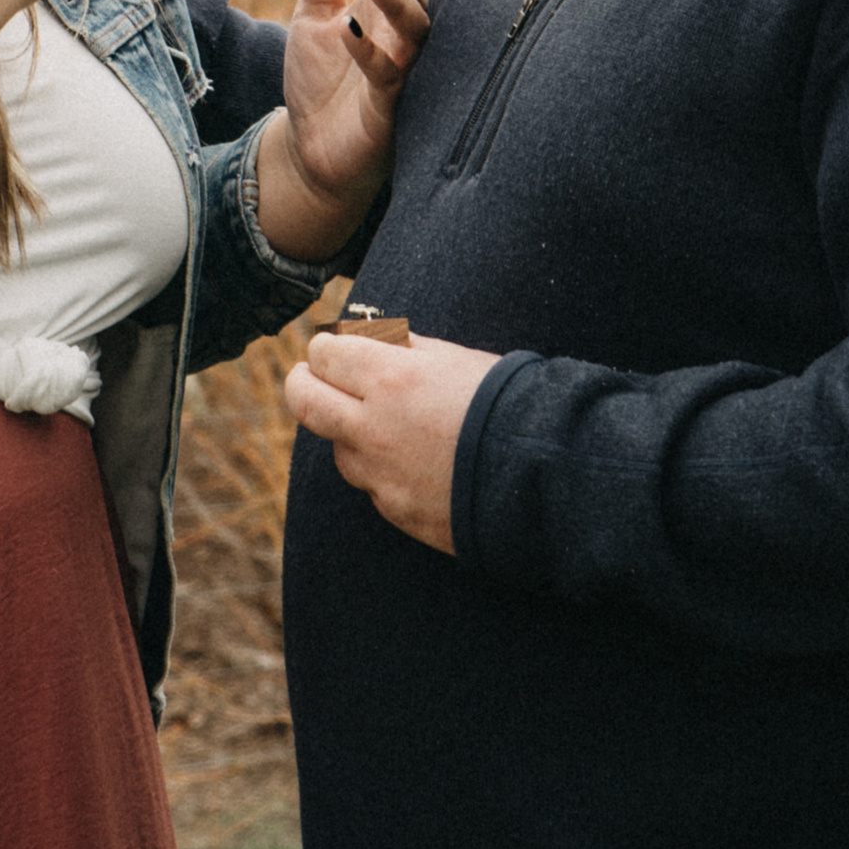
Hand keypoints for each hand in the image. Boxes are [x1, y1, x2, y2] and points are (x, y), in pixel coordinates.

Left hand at [253, 0, 429, 264]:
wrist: (310, 150)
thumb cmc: (320, 82)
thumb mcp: (313, 14)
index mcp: (389, 11)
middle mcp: (404, 38)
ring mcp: (402, 71)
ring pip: (418, 30)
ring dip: (397, 2)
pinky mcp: (390, 106)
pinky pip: (389, 73)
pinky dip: (370, 50)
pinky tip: (347, 28)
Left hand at [283, 330, 499, 554]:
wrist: (544, 475)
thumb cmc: (506, 405)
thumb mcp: (455, 359)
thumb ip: (404, 349)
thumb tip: (368, 338)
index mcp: (390, 378)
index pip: (323, 352)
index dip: (328, 347)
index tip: (338, 349)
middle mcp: (374, 427)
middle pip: (303, 399)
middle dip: (304, 382)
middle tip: (314, 377)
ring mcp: (381, 474)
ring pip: (337, 448)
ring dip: (351, 433)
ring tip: (390, 426)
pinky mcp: (395, 511)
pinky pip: (371, 485)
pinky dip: (383, 471)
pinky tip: (416, 462)